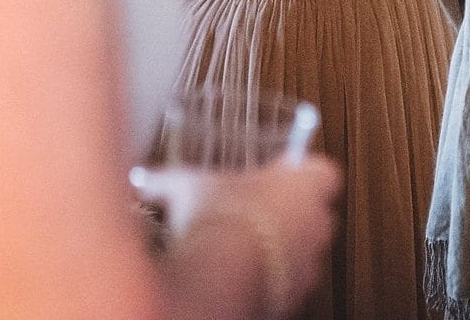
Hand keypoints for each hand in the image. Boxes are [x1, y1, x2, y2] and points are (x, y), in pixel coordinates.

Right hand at [134, 157, 341, 315]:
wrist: (223, 274)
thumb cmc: (220, 218)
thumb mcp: (188, 185)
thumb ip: (169, 180)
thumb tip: (146, 179)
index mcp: (306, 184)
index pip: (323, 171)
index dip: (302, 171)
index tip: (281, 171)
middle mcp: (317, 224)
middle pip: (318, 213)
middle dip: (291, 211)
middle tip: (258, 209)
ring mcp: (310, 264)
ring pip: (305, 251)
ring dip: (282, 248)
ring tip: (245, 247)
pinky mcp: (296, 298)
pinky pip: (289, 283)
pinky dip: (271, 279)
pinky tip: (241, 275)